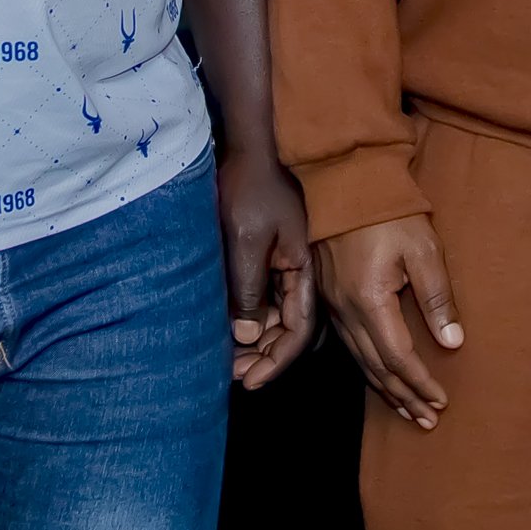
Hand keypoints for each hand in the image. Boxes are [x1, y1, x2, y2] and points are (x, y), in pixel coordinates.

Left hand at [216, 146, 316, 390]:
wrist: (251, 148)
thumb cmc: (251, 188)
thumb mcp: (248, 241)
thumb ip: (250, 290)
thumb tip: (250, 339)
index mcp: (304, 271)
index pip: (299, 331)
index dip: (277, 361)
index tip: (249, 382)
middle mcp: (299, 275)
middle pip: (290, 331)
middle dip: (265, 359)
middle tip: (232, 377)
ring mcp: (285, 267)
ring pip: (276, 320)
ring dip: (255, 345)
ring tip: (226, 364)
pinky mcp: (269, 260)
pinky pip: (264, 302)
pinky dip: (249, 323)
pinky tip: (228, 335)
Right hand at [315, 215, 462, 428]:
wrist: (347, 181)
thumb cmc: (390, 212)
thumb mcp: (424, 250)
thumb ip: (438, 298)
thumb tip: (452, 343)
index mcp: (370, 301)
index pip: (398, 357)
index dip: (420, 383)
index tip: (441, 401)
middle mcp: (347, 310)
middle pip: (376, 368)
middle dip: (403, 396)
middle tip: (426, 420)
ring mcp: (334, 305)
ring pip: (360, 361)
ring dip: (385, 388)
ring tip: (407, 409)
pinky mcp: (330, 297)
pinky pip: (350, 345)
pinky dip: (368, 368)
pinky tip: (380, 376)